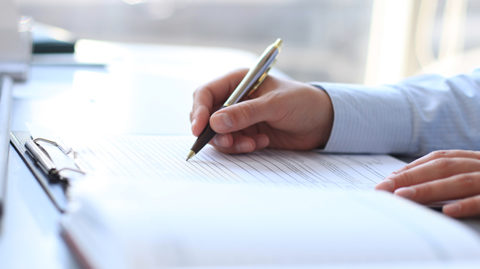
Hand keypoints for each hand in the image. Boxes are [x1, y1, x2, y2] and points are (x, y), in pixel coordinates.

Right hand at [190, 69, 333, 153]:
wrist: (323, 122)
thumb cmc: (302, 103)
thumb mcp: (275, 105)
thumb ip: (245, 114)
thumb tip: (215, 122)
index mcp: (238, 81)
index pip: (206, 93)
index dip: (199, 111)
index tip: (199, 129)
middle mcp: (234, 99)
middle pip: (207, 116)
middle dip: (215, 132)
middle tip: (230, 143)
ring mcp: (239, 118)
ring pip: (218, 134)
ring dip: (231, 142)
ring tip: (252, 143)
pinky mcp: (246, 133)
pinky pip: (232, 144)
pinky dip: (242, 147)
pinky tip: (261, 143)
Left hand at [376, 150, 479, 217]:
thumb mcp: (475, 177)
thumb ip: (450, 179)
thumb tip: (409, 189)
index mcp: (473, 159)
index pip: (437, 160)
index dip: (410, 170)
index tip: (386, 182)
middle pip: (442, 168)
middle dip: (410, 178)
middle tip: (384, 189)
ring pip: (460, 182)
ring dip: (429, 188)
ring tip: (402, 196)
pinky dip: (465, 205)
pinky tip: (447, 211)